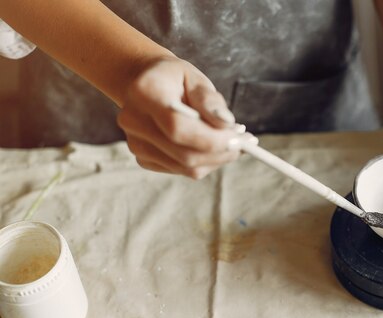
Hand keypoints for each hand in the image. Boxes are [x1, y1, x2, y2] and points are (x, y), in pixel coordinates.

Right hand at [117, 57, 240, 178]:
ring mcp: (136, 144)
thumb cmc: (176, 79)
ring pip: (186, 167)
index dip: (213, 138)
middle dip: (222, 151)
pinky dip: (204, 162)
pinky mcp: (144, 158)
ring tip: (232, 140)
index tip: (241, 137)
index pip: (178, 127)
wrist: (148, 84)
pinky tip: (211, 145)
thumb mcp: (196, 79)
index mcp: (144, 93)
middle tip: (246, 141)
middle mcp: (134, 121)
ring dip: (217, 158)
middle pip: (184, 153)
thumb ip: (210, 101)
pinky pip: (182, 170)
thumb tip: (227, 124)